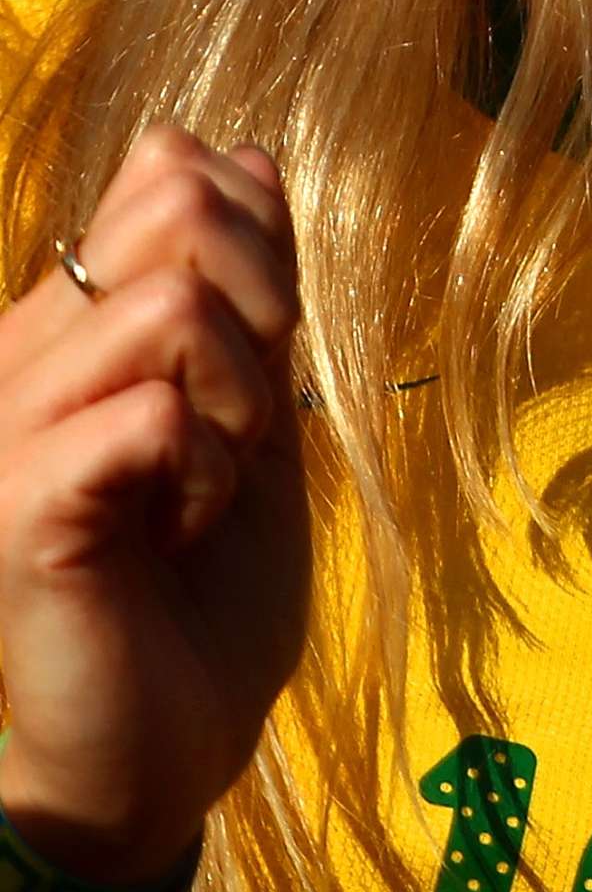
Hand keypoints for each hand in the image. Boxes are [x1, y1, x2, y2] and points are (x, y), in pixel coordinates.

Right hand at [0, 129, 309, 885]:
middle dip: (264, 308)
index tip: (266, 350)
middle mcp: (19, 357)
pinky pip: (154, 414)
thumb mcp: (255, 413)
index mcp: (68, 326)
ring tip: (210, 489)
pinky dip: (209, 469)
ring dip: (243, 403)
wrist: (169, 741)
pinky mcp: (15, 505)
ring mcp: (7, 429)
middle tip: (245, 423)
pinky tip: (180, 531)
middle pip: (174, 213)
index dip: (260, 241)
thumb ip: (244, 292)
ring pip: (171, 308)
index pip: (168, 177)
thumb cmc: (209, 587)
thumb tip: (231, 150)